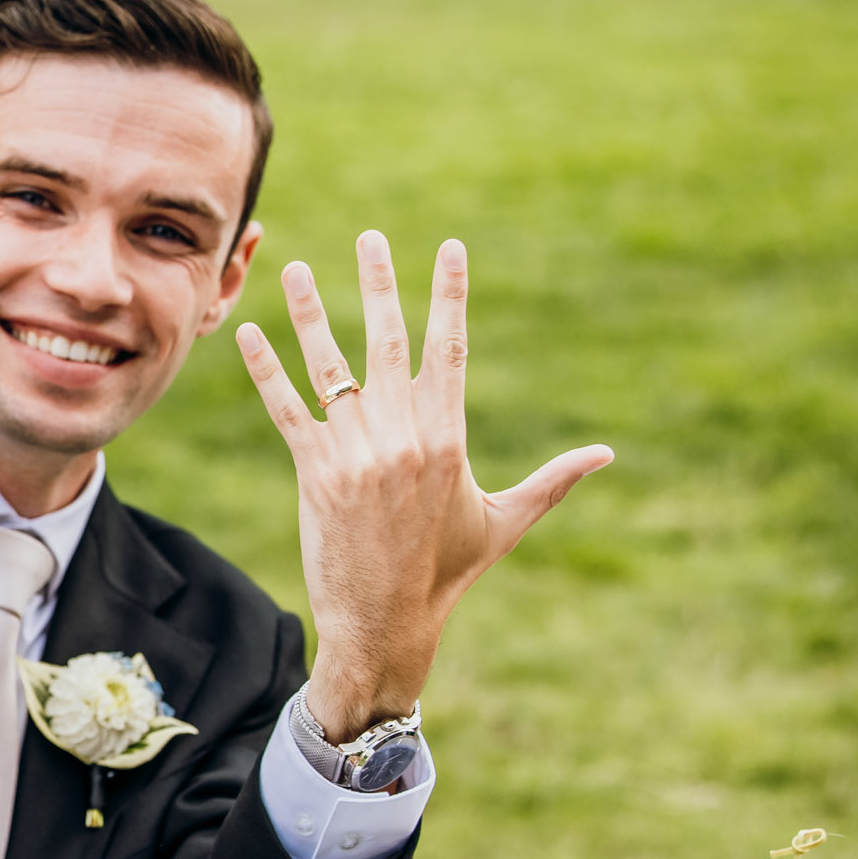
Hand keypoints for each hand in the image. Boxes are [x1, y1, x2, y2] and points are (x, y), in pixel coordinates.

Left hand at [234, 233, 612, 742]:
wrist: (387, 622)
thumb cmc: (447, 572)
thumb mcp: (505, 521)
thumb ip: (553, 481)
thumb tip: (608, 455)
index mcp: (449, 437)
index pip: (450, 348)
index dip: (449, 294)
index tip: (450, 248)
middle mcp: (403, 435)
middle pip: (389, 341)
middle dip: (378, 284)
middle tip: (370, 236)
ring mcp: (356, 452)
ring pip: (329, 366)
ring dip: (308, 313)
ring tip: (291, 268)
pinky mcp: (315, 472)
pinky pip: (287, 410)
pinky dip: (267, 372)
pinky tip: (249, 334)